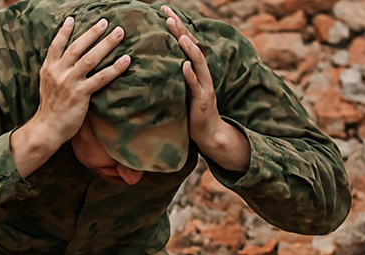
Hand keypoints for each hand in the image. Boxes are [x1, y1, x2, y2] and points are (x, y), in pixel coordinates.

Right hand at [11, 17, 130, 177]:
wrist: (46, 129)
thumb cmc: (50, 110)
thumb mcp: (47, 86)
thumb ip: (56, 73)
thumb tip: (67, 63)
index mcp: (48, 69)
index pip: (56, 45)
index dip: (64, 32)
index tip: (72, 19)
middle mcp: (58, 72)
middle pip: (77, 46)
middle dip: (92, 32)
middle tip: (105, 22)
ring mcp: (69, 82)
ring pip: (91, 58)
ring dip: (107, 44)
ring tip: (119, 33)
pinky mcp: (80, 94)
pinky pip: (101, 78)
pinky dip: (115, 68)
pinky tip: (126, 61)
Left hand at [161, 5, 248, 172]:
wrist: (209, 132)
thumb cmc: (192, 111)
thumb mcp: (181, 89)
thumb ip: (172, 75)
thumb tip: (154, 62)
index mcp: (195, 68)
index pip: (185, 41)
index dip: (176, 26)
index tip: (163, 11)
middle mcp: (201, 72)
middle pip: (192, 45)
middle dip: (180, 29)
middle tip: (167, 15)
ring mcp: (204, 85)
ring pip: (198, 62)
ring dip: (189, 48)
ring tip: (180, 36)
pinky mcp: (203, 99)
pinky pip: (197, 85)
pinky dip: (191, 75)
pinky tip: (184, 66)